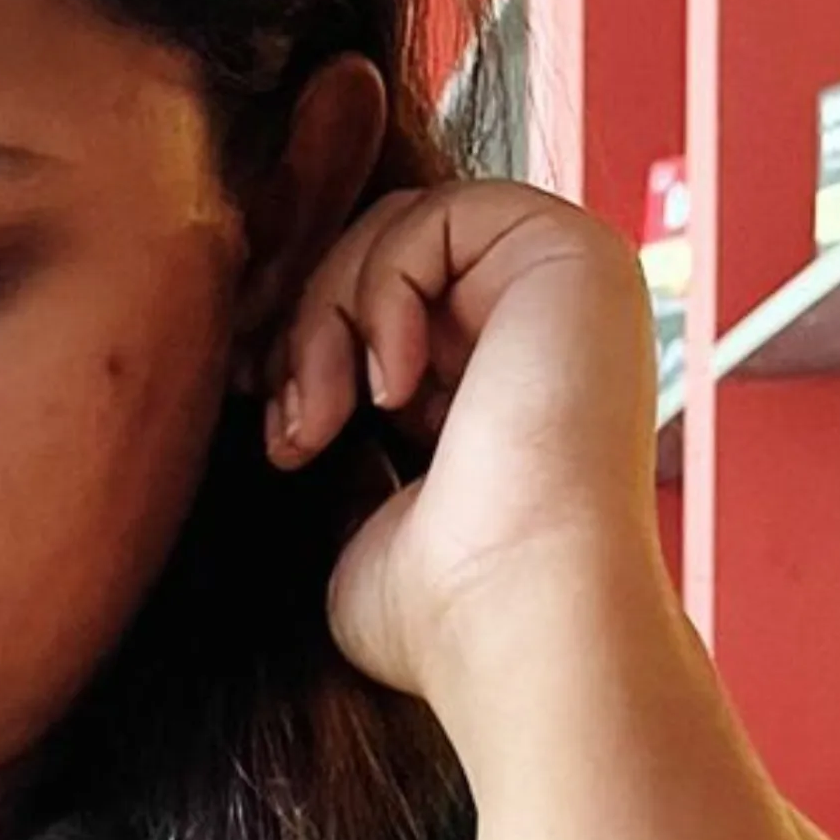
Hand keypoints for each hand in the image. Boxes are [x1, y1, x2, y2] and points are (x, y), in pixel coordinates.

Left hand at [261, 179, 664, 710]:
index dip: (304, 345)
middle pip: (377, 253)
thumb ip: (335, 432)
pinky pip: (433, 218)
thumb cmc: (441, 607)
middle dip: (303, 330)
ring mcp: (561, 283)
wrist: (516, 621)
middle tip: (285, 428)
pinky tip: (390, 395)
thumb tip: (267, 380)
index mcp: (498, 374)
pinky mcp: (572, 252)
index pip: (376, 302)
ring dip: (326, 321)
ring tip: (319, 426)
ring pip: (394, 230)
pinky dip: (380, 296)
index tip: (270, 425)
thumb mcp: (355, 511)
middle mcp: (539, 321)